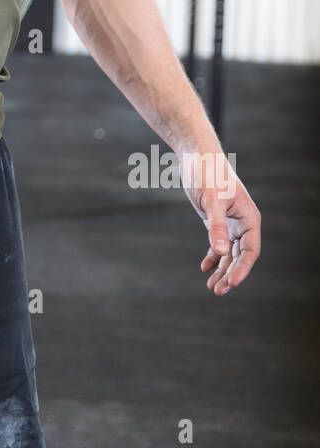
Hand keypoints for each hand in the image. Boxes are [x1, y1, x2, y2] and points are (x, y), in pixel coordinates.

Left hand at [178, 150, 260, 295]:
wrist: (196, 156)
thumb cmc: (208, 174)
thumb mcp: (211, 200)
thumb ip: (216, 227)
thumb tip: (222, 253)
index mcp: (249, 218)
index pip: (250, 250)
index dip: (242, 268)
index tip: (231, 284)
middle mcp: (242, 222)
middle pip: (240, 256)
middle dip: (230, 274)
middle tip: (218, 291)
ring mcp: (229, 222)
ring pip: (229, 253)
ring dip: (221, 270)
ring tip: (212, 287)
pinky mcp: (216, 220)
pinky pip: (218, 244)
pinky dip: (212, 257)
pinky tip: (204, 268)